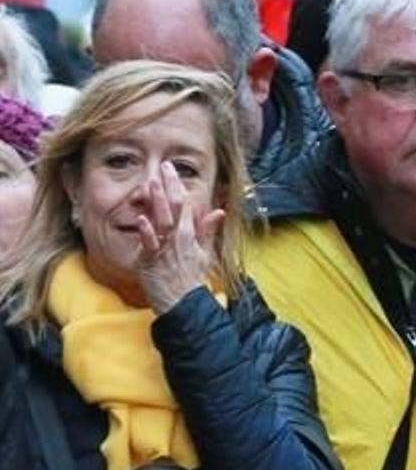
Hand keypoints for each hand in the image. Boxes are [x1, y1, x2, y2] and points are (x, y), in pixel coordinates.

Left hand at [135, 161, 224, 313]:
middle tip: (163, 166)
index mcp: (190, 234)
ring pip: (162, 220)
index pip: (185, 203)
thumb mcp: (204, 252)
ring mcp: (165, 248)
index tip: (170, 169)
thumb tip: (218, 211)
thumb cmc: (191, 279)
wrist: (183, 303)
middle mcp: (178, 238)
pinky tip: (142, 219)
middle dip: (168, 186)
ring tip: (152, 184)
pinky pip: (149, 244)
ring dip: (157, 202)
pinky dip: (146, 231)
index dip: (177, 185)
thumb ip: (207, 230)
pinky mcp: (151, 260)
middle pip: (174, 207)